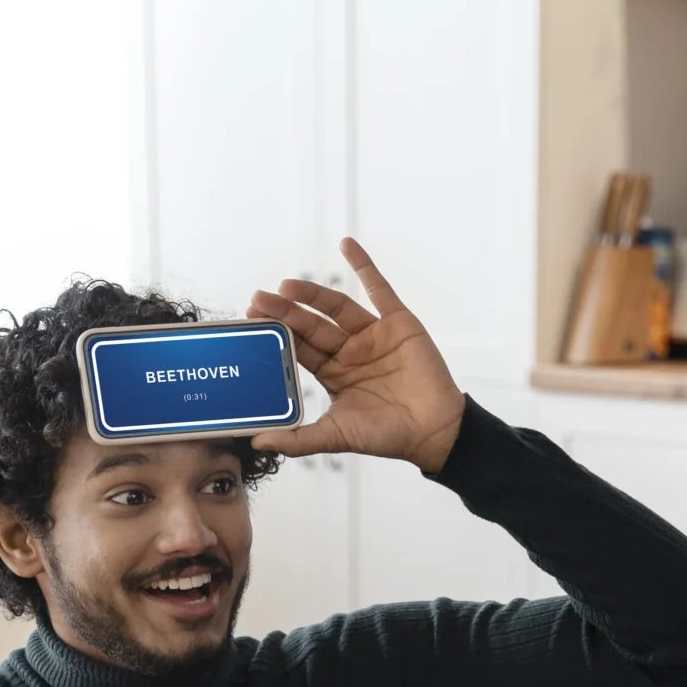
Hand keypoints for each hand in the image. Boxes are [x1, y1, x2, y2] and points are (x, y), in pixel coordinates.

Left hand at [247, 239, 464, 475]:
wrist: (432, 431)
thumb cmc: (387, 436)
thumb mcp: (336, 437)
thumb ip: (298, 439)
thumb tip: (259, 442)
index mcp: (335, 374)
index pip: (301, 349)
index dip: (279, 335)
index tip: (254, 321)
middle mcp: (350, 352)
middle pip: (312, 325)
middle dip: (285, 312)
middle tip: (259, 300)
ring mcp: (373, 335)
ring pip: (337, 306)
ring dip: (312, 293)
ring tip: (286, 286)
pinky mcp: (397, 322)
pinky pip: (379, 288)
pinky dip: (364, 265)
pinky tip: (346, 245)